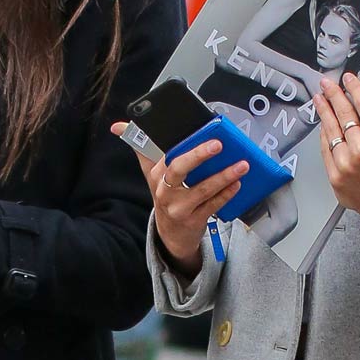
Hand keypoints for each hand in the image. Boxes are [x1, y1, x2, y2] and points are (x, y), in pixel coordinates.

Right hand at [112, 124, 248, 275]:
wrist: (170, 233)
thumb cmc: (166, 195)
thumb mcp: (151, 174)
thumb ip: (140, 148)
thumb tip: (117, 126)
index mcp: (156, 174)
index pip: (165, 154)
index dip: (177, 141)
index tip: (195, 130)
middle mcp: (164, 190)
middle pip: (179, 168)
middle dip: (198, 155)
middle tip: (218, 144)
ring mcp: (179, 207)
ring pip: (202, 189)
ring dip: (223, 176)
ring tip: (242, 165)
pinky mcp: (193, 220)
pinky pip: (212, 205)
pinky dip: (226, 194)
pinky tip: (237, 184)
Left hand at [315, 73, 359, 250]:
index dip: (354, 88)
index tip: (348, 79)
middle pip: (343, 115)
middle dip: (333, 95)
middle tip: (326, 84)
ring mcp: (345, 166)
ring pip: (330, 131)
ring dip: (323, 112)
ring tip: (319, 100)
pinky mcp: (335, 178)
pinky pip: (325, 151)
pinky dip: (323, 136)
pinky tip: (323, 125)